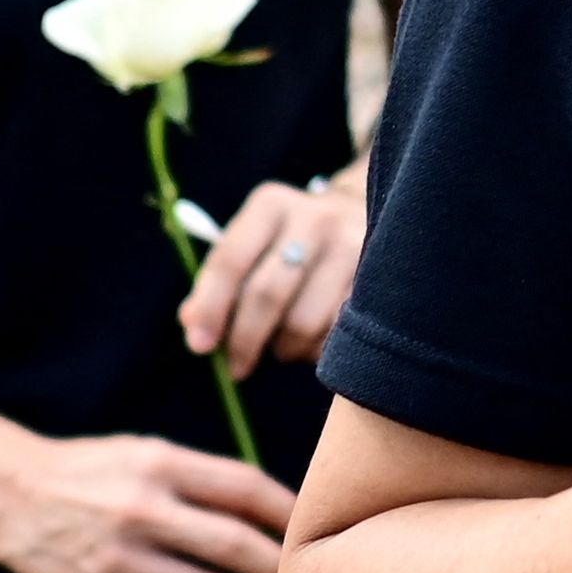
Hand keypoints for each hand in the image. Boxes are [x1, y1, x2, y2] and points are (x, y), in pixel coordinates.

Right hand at [0, 431, 296, 572]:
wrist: (7, 492)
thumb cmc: (92, 470)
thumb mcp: (147, 453)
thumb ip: (202, 478)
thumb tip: (271, 508)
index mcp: (160, 465)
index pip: (246, 489)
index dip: (288, 511)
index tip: (308, 526)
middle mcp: (142, 510)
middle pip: (236, 546)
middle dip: (277, 566)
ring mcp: (117, 558)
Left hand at [176, 178, 370, 372]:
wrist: (358, 217)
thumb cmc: (289, 241)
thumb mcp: (251, 245)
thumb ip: (219, 283)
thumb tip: (193, 326)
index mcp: (271, 205)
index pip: (230, 260)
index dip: (210, 306)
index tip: (199, 345)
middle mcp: (314, 218)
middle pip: (267, 294)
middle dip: (244, 339)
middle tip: (235, 366)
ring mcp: (352, 247)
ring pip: (303, 321)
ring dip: (283, 348)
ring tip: (279, 346)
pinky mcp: (378, 279)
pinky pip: (335, 335)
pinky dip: (314, 350)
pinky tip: (308, 343)